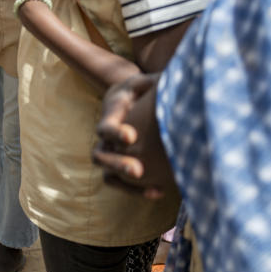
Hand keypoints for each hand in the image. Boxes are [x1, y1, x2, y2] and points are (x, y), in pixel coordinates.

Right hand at [92, 74, 170, 198]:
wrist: (127, 101)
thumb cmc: (141, 91)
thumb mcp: (144, 82)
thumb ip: (153, 82)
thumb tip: (170, 79)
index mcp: (110, 115)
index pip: (105, 127)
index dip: (115, 133)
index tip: (131, 137)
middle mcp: (105, 137)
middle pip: (100, 155)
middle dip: (118, 164)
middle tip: (138, 171)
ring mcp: (110, 153)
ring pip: (107, 174)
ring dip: (126, 183)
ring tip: (150, 186)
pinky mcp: (118, 167)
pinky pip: (119, 184)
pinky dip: (137, 191)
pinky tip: (159, 192)